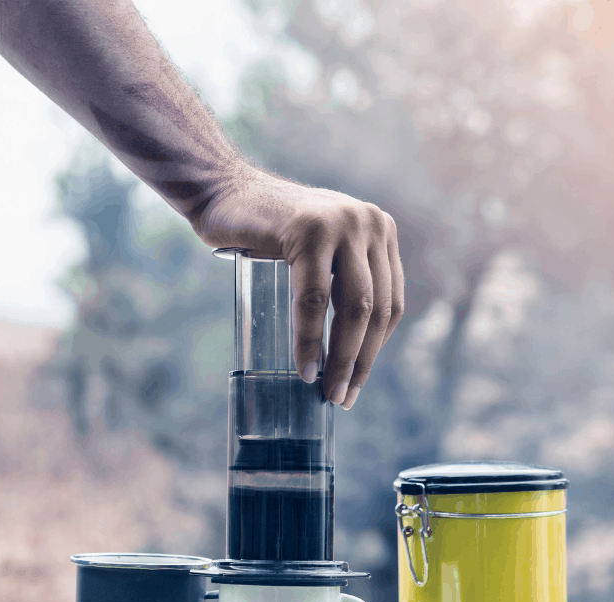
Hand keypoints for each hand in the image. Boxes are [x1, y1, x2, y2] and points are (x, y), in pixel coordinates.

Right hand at [194, 168, 404, 408]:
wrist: (223, 192)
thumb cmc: (264, 231)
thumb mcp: (319, 251)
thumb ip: (341, 279)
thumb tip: (348, 353)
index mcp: (379, 231)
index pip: (390, 303)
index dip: (375, 350)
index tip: (355, 383)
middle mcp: (370, 224)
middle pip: (376, 309)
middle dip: (360, 361)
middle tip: (341, 397)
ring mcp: (344, 223)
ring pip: (353, 307)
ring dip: (342, 357)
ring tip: (327, 389)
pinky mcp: (311, 230)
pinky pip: (315, 297)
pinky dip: (310, 338)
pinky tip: (306, 366)